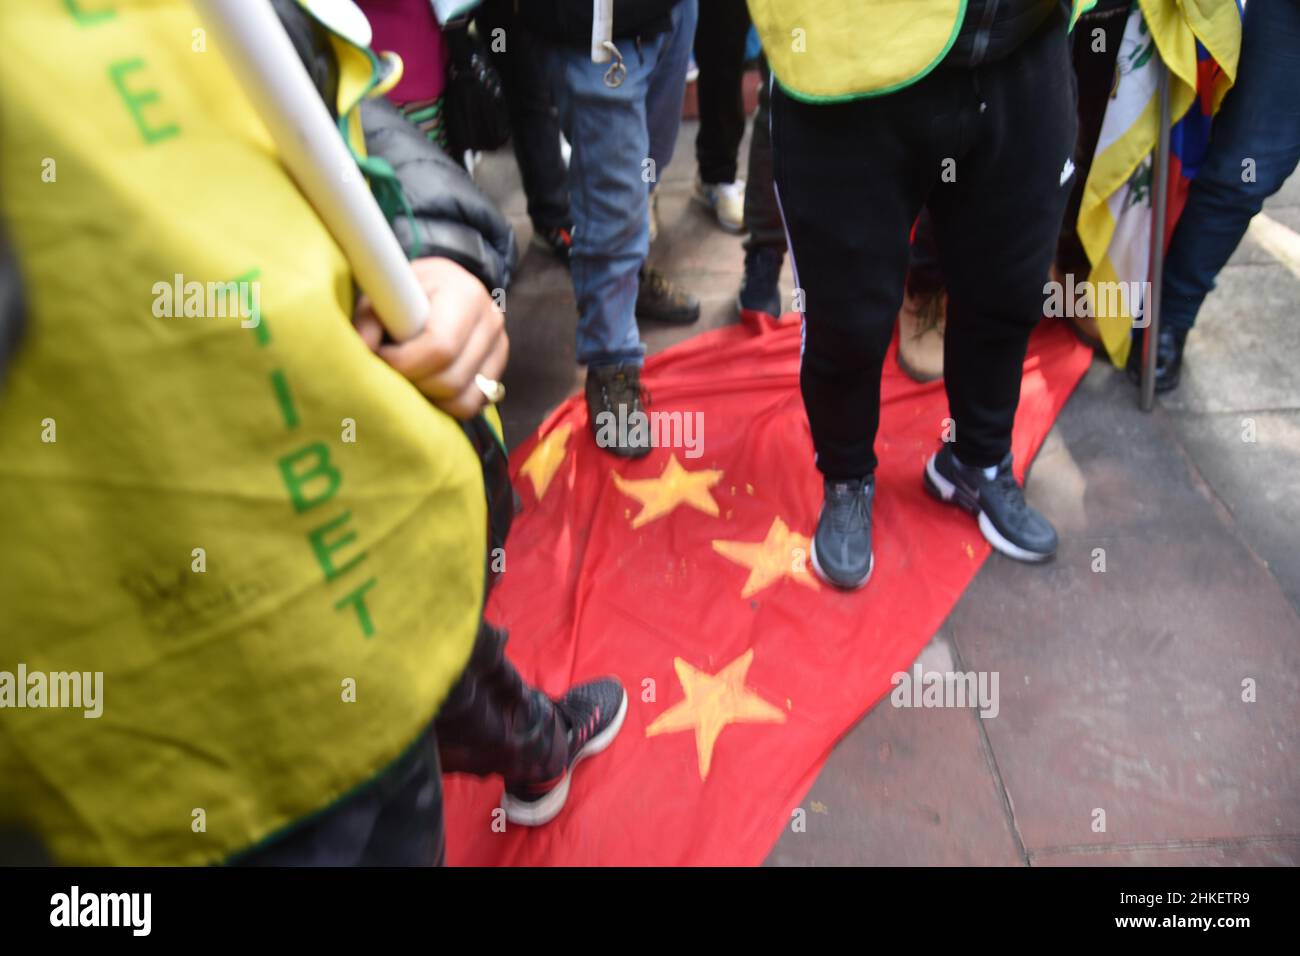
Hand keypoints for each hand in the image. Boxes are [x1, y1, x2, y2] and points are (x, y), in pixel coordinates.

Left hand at [353, 257, 507, 419]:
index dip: (404, 362)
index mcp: (466, 295)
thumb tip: (363, 348)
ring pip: (463, 400)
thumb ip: (370, 319)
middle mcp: (491, 321)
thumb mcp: (385, 292)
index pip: (440, 347)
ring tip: (408, 379)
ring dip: (428, 398)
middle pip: (451, 380)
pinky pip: (472, 406)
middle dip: (413, 383)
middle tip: (391, 372)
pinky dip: (445, 406)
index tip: (380, 355)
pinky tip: (426, 388)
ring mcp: (499, 349)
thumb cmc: (409, 290)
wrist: (444, 287)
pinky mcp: (497, 371)